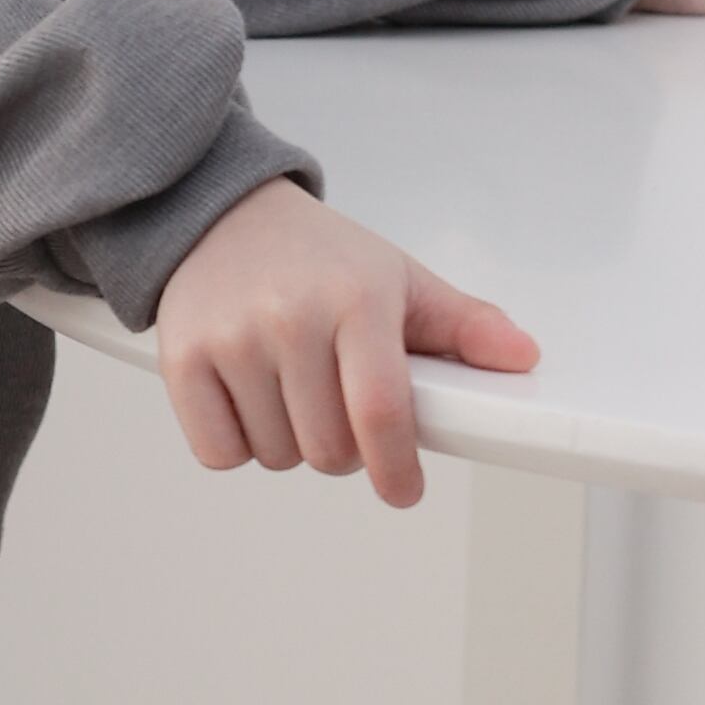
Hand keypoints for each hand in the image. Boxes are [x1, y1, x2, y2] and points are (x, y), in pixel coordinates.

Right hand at [153, 183, 536, 511]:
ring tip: (289, 392)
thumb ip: (463, 324)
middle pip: (328, 448)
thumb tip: (522, 358)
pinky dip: (237, 445)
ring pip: (276, 454)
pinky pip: (219, 451)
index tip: (403, 489)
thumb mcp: (397, 278)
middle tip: (337, 409)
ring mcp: (232, 340)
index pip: (380, 409)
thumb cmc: (316, 257)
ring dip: (290, 443)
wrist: (218, 215)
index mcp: (357, 299)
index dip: (396, 466)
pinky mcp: (182, 360)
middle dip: (342, 448)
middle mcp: (291, 318)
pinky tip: (248, 402)